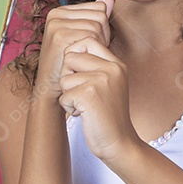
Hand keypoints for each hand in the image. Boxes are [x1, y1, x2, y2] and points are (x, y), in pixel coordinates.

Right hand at [33, 0, 114, 103]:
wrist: (53, 89)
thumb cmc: (71, 65)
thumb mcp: (85, 38)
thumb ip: (96, 17)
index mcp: (61, 11)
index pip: (99, 8)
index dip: (102, 29)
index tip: (89, 45)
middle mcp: (56, 13)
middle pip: (100, 15)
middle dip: (102, 36)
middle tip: (86, 53)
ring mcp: (57, 24)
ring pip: (98, 25)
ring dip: (98, 45)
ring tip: (83, 57)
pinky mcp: (59, 36)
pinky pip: (92, 36)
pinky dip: (92, 51)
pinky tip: (80, 60)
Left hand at [58, 36, 138, 163]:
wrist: (119, 143)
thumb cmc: (108, 115)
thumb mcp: (109, 84)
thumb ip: (95, 65)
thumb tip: (68, 50)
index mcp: (116, 64)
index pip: (87, 41)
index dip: (75, 57)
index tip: (81, 76)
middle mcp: (111, 68)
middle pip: (70, 57)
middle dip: (69, 77)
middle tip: (83, 93)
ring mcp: (101, 80)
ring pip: (64, 78)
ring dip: (69, 95)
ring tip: (86, 106)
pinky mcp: (89, 95)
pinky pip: (63, 95)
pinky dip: (69, 108)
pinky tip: (84, 115)